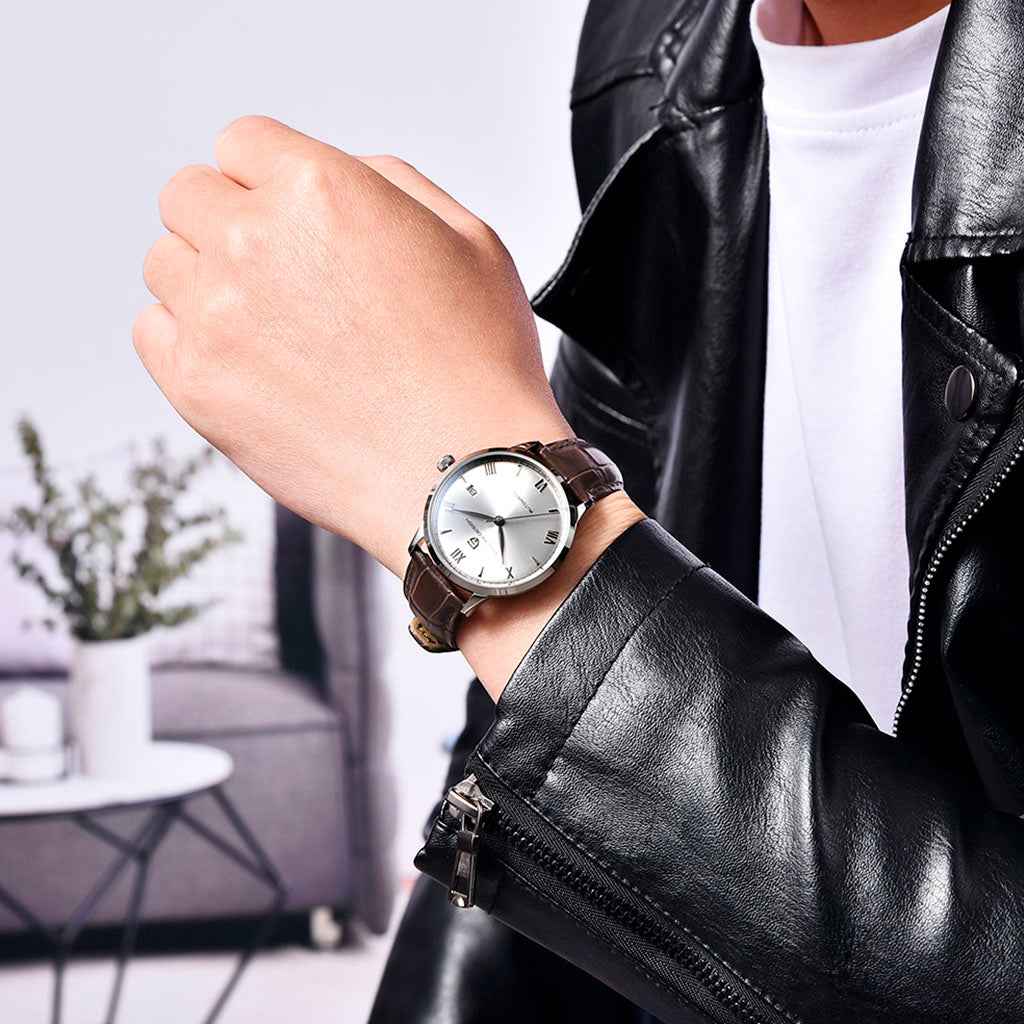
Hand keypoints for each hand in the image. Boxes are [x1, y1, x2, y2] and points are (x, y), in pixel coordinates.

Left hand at [135, 116, 570, 574]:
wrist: (464, 476)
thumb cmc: (479, 367)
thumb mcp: (470, 239)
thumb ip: (390, 181)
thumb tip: (339, 174)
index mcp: (320, 189)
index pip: (241, 143)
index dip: (268, 178)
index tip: (288, 216)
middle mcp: (254, 241)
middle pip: (188, 195)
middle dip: (229, 220)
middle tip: (281, 273)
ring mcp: (216, 316)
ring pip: (165, 263)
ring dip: (206, 280)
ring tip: (270, 327)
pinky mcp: (198, 386)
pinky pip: (153, 331)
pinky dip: (186, 338)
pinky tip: (245, 362)